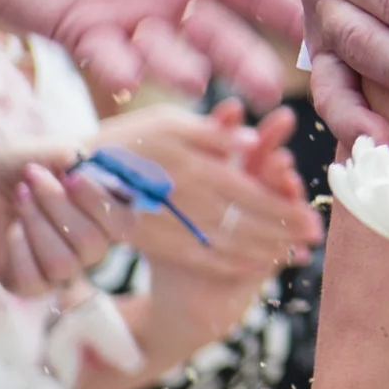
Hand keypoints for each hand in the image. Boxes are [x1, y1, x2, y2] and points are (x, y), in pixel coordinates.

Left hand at [0, 0, 298, 104]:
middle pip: (216, 32)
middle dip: (243, 59)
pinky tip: (131, 75)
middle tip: (269, 88)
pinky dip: (121, 68)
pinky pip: (109, 58)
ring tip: (197, 79)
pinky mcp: (80, 36)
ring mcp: (124, 19)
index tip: (312, 26)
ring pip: (166, 53)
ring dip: (182, 68)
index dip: (277, 4)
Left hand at [0, 142, 134, 294]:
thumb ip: (65, 154)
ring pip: (64, 264)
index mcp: (106, 214)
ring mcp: (64, 268)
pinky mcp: (31, 284)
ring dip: (37, 224)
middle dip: (57, 206)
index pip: (124, 223)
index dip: (100, 203)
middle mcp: (92, 246)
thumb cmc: (19, 167)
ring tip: (20, 198)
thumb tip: (80, 163)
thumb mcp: (41, 151)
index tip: (71, 177)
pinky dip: (19, 249)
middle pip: (91, 243)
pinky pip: (33, 279)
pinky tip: (12, 229)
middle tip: (31, 178)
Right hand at [100, 98, 321, 263]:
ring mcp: (170, 227)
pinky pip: (200, 258)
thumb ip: (212, 134)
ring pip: (226, 246)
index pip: (249, 194)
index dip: (282, 208)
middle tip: (313, 237)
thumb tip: (253, 140)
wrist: (75, 175)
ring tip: (292, 253)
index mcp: (192, 169)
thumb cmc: (128, 140)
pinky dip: (231, 264)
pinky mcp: (157, 245)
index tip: (311, 216)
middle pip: (244, 224)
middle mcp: (185, 203)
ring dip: (264, 251)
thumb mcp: (168, 123)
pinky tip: (254, 265)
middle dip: (282, 233)